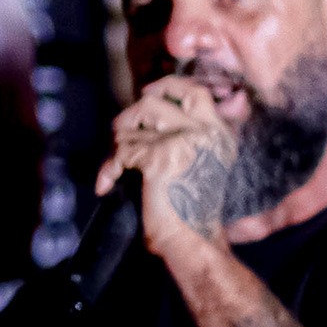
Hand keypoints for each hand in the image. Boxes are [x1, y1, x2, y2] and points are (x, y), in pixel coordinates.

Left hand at [100, 74, 236, 245]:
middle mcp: (204, 133)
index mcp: (219, 134)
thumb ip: (190, 139)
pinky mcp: (158, 158)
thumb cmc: (193, 211)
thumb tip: (151, 114)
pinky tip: (107, 183)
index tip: (148, 92)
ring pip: (131, 127)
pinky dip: (108, 169)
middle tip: (121, 133)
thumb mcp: (204, 165)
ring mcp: (181, 142)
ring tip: (116, 164)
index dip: (167, 87)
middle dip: (129, 116)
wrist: (194, 240)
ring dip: (117, 146)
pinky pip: (121, 152)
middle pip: (154, 102)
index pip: (194, 92)